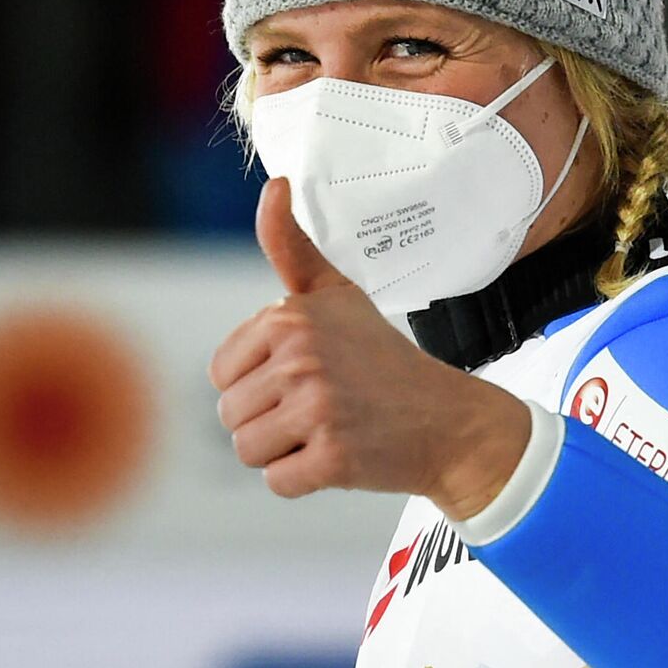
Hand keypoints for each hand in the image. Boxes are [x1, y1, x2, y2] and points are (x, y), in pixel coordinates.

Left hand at [209, 178, 531, 519]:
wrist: (445, 419)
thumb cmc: (381, 357)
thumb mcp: (336, 293)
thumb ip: (291, 246)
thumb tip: (273, 185)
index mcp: (290, 317)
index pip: (222, 372)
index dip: (258, 381)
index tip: (308, 373)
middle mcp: (300, 358)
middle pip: (231, 414)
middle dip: (269, 420)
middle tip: (323, 406)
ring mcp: (316, 410)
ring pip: (248, 450)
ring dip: (283, 451)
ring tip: (329, 428)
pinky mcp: (331, 458)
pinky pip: (278, 482)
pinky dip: (304, 478)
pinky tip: (340, 454)